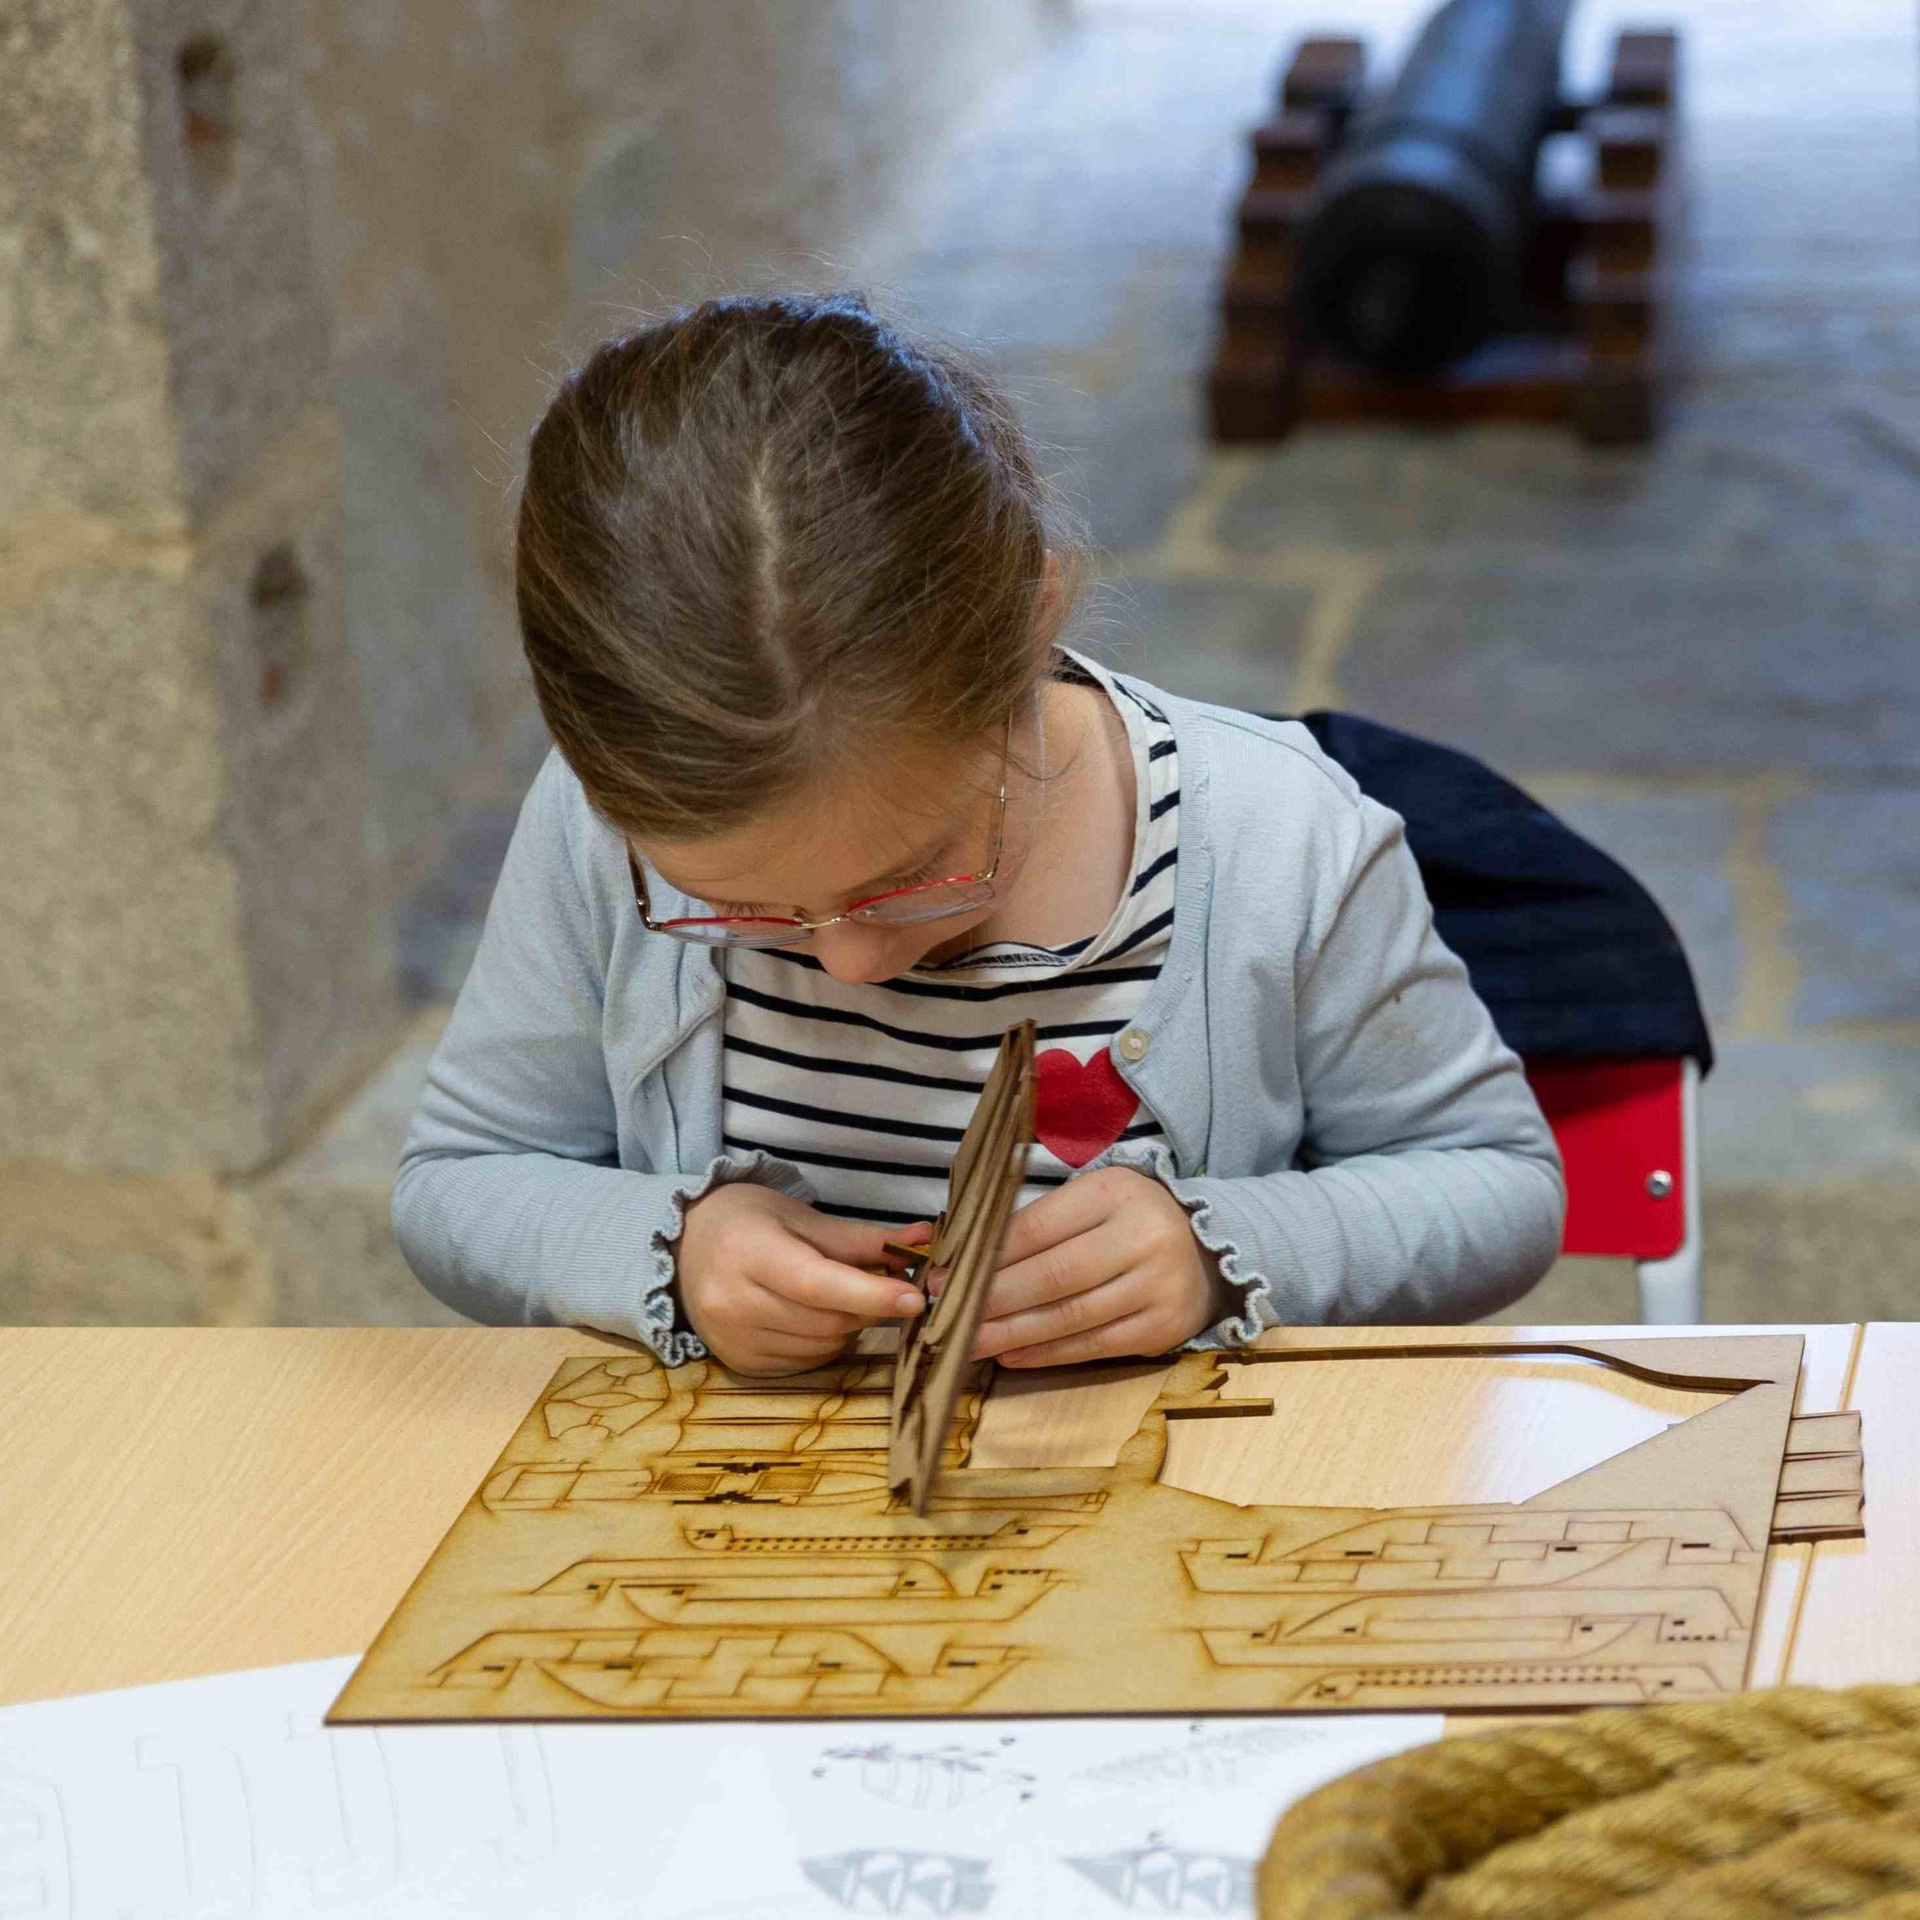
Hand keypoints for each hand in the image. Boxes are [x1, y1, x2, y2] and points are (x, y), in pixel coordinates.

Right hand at [675, 1182, 930, 1377]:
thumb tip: (925, 1238)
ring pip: (822, 1347)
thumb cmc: (748, 1223)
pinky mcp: (740, 1365)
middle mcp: (732, 1301)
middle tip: (883, 1286)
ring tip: (838, 1297)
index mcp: (748, 1252)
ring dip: (848, 1327)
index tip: (915, 1297)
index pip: (817, 1284)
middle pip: (827, 1321)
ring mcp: (733, 1339)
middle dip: (867, 1307)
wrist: (684, 1248)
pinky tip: (812, 1317)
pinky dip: (824, 1343)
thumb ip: (863, 1238)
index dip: (870, 1294)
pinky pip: (805, 1363)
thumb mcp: (801, 1217)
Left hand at [966, 1166, 1233, 1367]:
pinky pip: (1094, 1346)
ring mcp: (1156, 1287)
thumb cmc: (1128, 1219)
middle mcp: (1141, 1238)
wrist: (1207, 1248)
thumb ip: (1037, 1222)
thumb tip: (967, 1255)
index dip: (988, 1256)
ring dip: (1012, 1333)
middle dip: (992, 1299)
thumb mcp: (1091, 1199)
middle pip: (1053, 1276)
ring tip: (969, 1341)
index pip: (1038, 1227)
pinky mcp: (1162, 1329)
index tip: (946, 1274)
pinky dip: (1047, 1353)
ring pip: (1070, 1317)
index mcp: (1114, 1193)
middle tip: (947, 1313)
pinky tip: (1012, 1354)